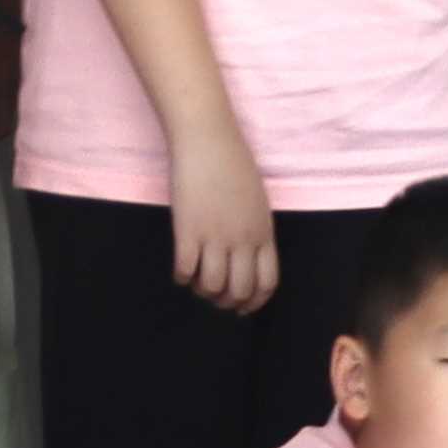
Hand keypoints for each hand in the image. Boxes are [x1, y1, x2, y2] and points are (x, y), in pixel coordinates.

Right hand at [163, 113, 281, 315]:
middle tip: (214, 297)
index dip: (255, 302)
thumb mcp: (257, 201)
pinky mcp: (187, 230)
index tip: (243, 307)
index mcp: (263, 233)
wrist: (207, 140)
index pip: (267, 283)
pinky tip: (180, 271)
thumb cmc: (233, 164)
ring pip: (212, 286)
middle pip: (239, 289)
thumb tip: (248, 255)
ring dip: (203, 291)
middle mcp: (242, 240)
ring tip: (196, 283)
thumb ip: (255, 230)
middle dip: (226, 302)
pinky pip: (185, 269)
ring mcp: (215, 236)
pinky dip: (182, 277)